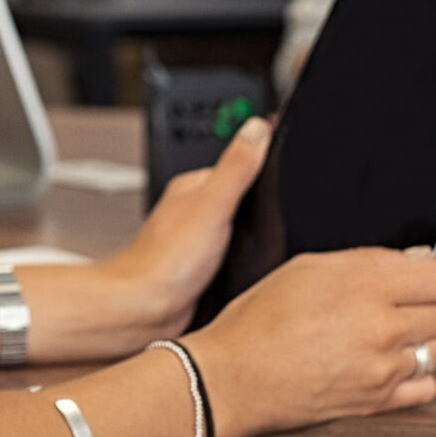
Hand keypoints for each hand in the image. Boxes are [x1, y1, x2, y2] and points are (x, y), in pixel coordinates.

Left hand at [99, 118, 270, 340]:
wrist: (145, 309)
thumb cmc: (166, 260)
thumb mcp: (213, 204)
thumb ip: (236, 166)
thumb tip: (256, 127)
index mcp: (195, 188)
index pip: (238, 165)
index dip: (265, 167)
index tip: (290, 162)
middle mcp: (194, 212)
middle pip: (240, 199)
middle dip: (263, 205)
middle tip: (289, 206)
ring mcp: (197, 241)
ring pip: (237, 230)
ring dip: (255, 235)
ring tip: (277, 237)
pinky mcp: (203, 269)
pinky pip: (233, 257)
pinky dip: (247, 259)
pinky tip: (258, 268)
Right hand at [187, 246, 435, 436]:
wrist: (235, 378)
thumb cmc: (258, 321)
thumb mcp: (305, 268)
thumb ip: (366, 260)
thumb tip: (411, 259)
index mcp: (364, 289)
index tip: (426, 273)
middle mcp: (382, 330)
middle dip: (430, 302)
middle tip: (399, 301)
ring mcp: (385, 371)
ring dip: (421, 339)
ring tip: (387, 333)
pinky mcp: (380, 403)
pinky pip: (429, 387)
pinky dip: (415, 374)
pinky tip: (386, 363)